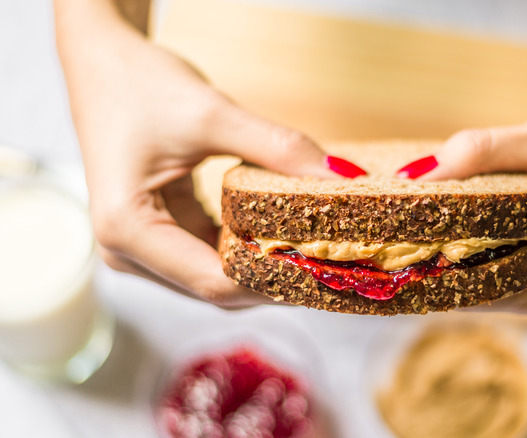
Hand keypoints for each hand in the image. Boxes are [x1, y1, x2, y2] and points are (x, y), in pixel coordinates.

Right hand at [56, 11, 362, 307]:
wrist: (102, 62)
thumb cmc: (140, 83)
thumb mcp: (213, 114)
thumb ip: (276, 147)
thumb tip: (341, 176)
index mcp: (128, 230)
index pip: (216, 282)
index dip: (277, 281)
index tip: (330, 268)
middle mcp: (127, 252)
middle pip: (217, 287)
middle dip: (276, 278)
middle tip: (336, 262)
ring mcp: (141, 248)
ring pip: (218, 277)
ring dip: (266, 266)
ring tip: (319, 250)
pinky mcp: (157, 235)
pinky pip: (211, 256)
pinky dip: (248, 247)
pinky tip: (286, 234)